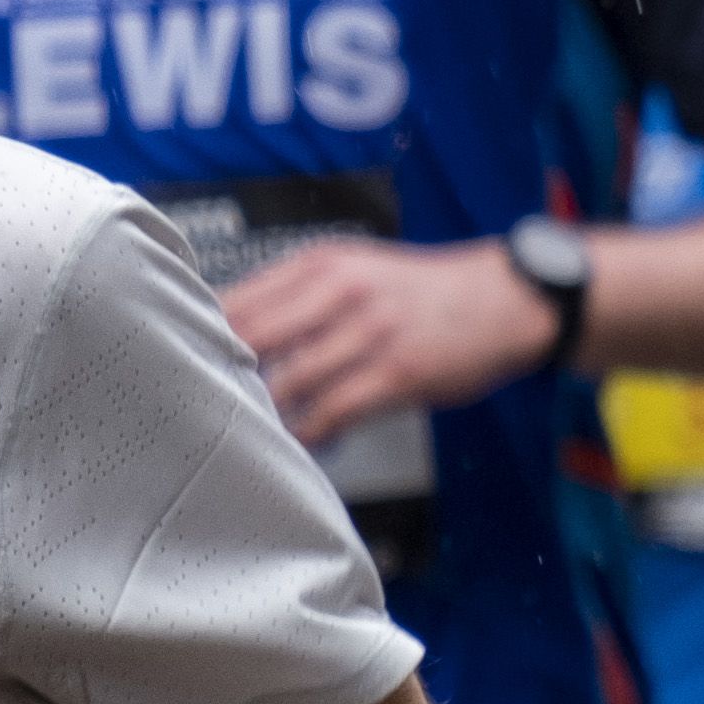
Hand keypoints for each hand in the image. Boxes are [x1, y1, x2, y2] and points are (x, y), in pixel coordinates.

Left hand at [220, 237, 551, 448]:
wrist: (511, 298)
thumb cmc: (429, 293)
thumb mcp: (360, 270)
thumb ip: (301, 297)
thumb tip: (237, 339)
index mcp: (322, 263)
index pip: (236, 302)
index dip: (204, 341)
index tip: (191, 369)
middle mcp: (340, 290)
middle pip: (249, 341)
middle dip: (225, 379)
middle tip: (212, 409)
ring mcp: (370, 331)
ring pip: (287, 383)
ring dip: (270, 414)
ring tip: (262, 432)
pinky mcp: (398, 371)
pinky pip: (333, 412)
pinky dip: (313, 433)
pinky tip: (313, 440)